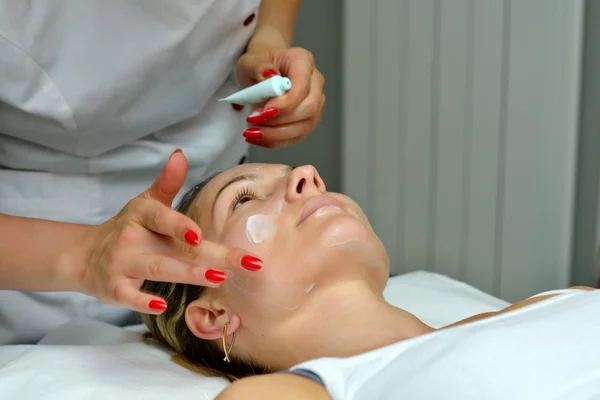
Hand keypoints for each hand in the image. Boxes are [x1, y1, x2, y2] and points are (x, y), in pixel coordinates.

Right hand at [76, 150, 262, 314]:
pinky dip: (143, 302)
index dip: (180, 225)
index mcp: (143, 215)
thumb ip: (167, 182)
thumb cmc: (129, 228)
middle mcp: (133, 238)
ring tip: (218, 277)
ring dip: (188, 274)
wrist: (85, 255)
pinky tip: (162, 306)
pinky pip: (129, 296)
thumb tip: (180, 154)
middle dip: (211, 256)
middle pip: (175, 248)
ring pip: (157, 269)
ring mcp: (123, 264)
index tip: (201, 233)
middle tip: (244, 263)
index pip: (162, 217)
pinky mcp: (114, 288)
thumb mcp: (145, 203)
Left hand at [236, 46, 325, 147]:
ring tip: (253, 132)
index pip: (303, 86)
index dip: (286, 103)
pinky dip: (276, 141)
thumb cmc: (260, 64)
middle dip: (280, 121)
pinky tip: (260, 138)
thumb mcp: (251, 60)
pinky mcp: (307, 120)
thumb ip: (259, 67)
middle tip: (254, 121)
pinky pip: (297, 136)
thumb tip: (269, 76)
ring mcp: (315, 103)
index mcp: (303, 62)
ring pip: (305, 126)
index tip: (264, 111)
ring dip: (277, 134)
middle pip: (309, 109)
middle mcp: (315, 83)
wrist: (263, 72)